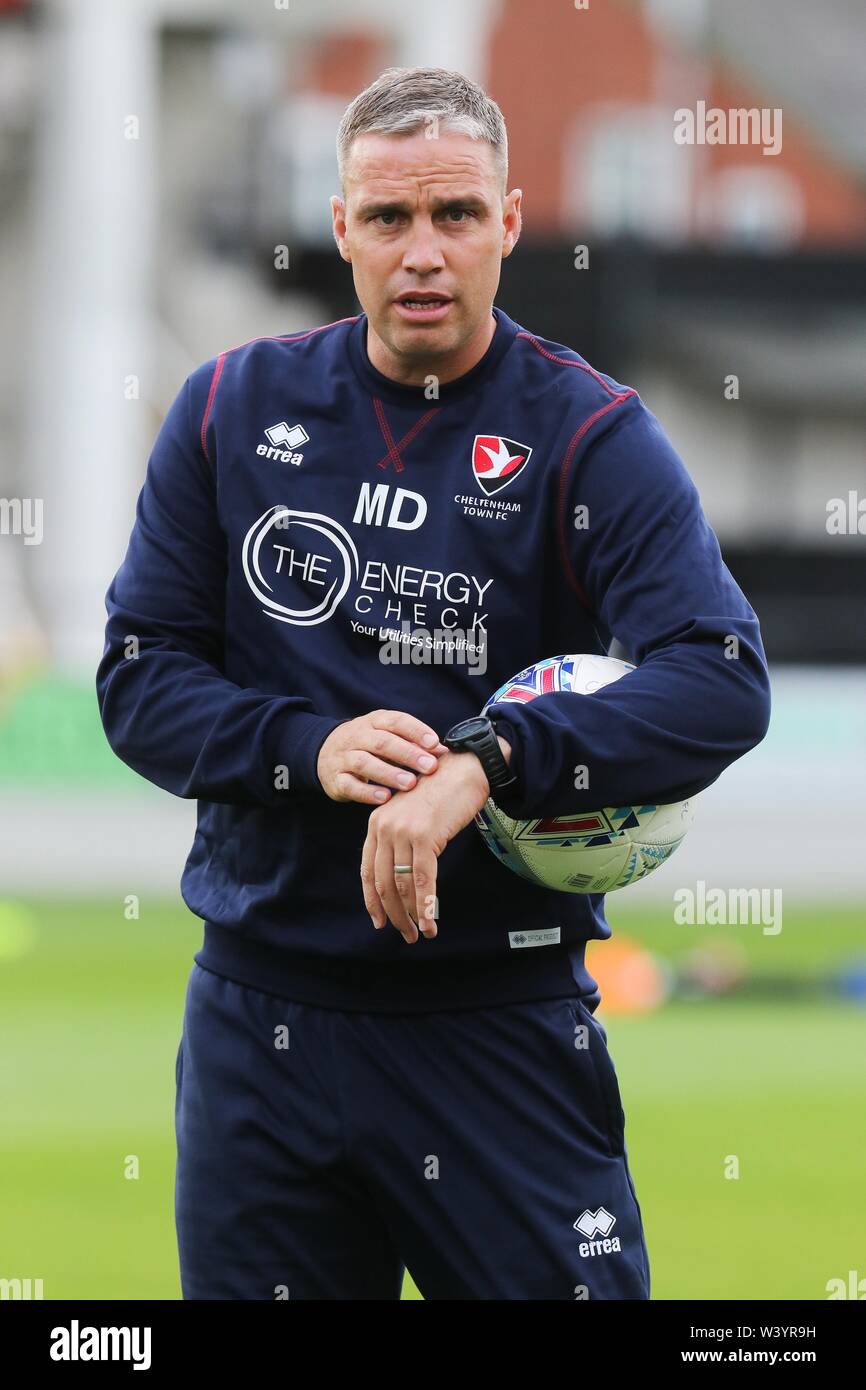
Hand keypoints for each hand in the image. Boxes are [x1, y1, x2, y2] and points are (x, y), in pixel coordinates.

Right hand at [317, 709, 447, 806]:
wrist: (324, 753)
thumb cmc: (369, 746)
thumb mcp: (389, 737)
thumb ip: (414, 743)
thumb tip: (444, 752)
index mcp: (374, 722)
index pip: (395, 721)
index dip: (415, 730)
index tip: (434, 743)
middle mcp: (357, 736)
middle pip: (382, 742)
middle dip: (408, 754)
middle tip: (430, 767)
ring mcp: (344, 757)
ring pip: (365, 763)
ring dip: (389, 773)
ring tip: (410, 784)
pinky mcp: (335, 779)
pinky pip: (350, 785)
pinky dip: (367, 792)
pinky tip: (385, 798)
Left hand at [360, 740, 509, 942]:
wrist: (465, 768)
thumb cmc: (443, 792)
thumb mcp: (412, 816)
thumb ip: (401, 841)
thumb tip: (404, 880)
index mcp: (377, 823)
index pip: (367, 871)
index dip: (372, 900)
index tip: (379, 921)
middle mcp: (384, 827)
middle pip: (383, 882)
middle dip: (393, 914)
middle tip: (405, 935)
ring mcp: (403, 831)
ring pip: (403, 885)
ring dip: (411, 915)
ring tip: (421, 933)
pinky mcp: (424, 836)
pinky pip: (424, 879)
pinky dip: (426, 905)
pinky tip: (431, 923)